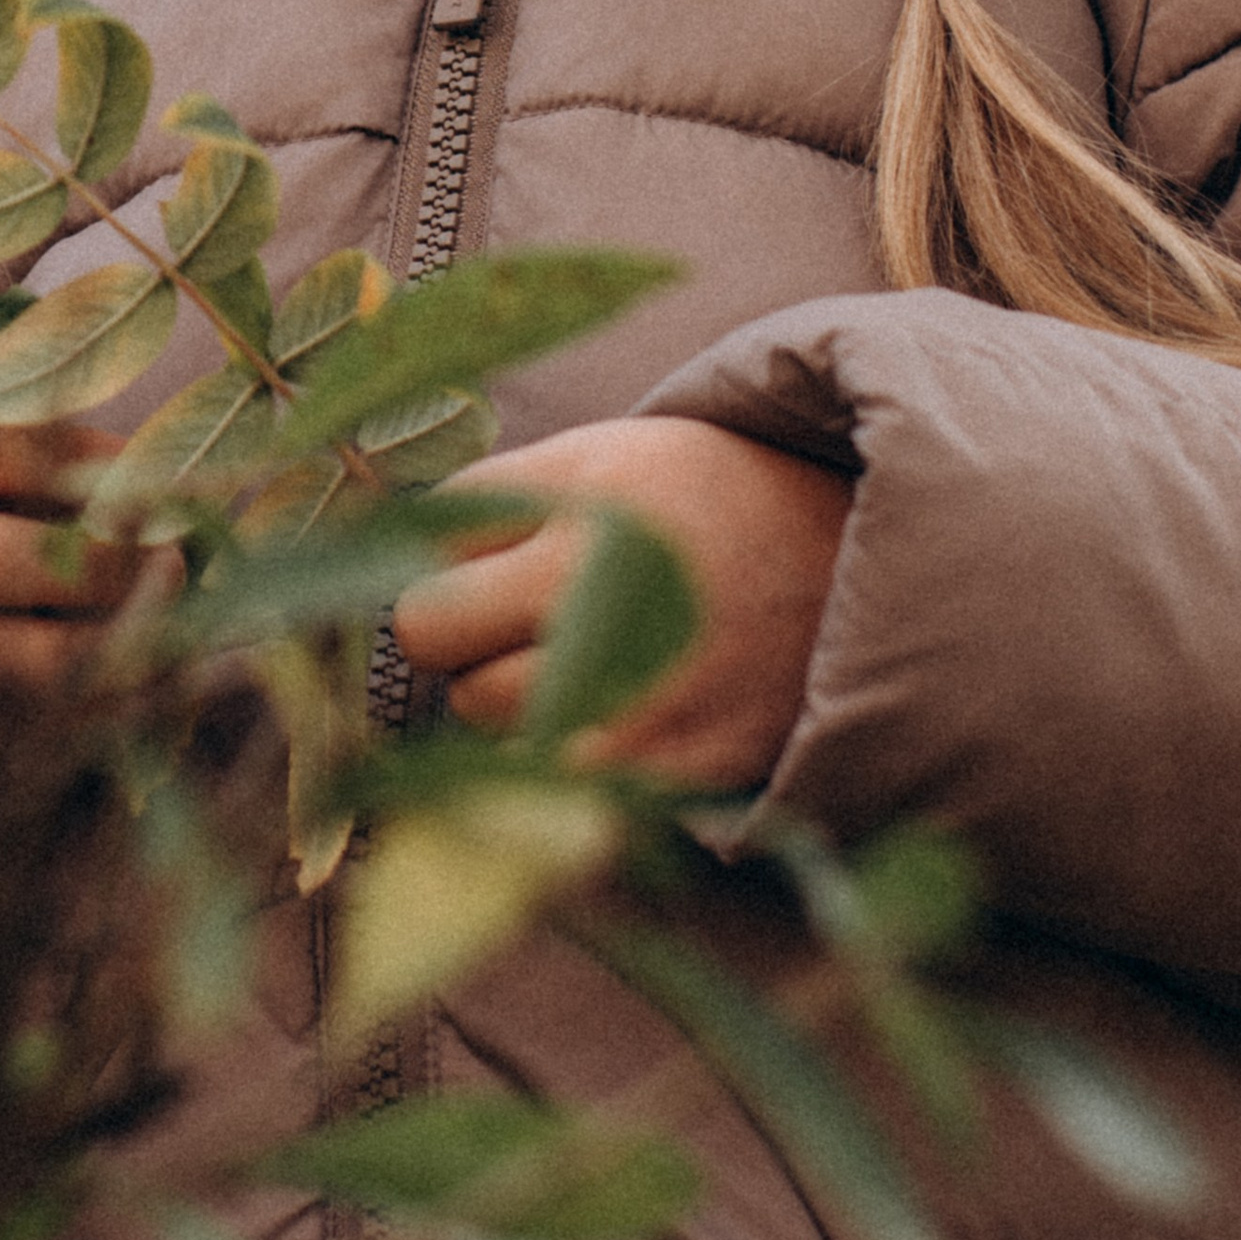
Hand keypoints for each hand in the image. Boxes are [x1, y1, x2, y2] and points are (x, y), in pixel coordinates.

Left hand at [388, 416, 851, 790]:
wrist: (874, 581)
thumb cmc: (720, 511)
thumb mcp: (619, 457)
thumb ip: (502, 500)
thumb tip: (366, 557)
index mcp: (593, 486)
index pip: (430, 528)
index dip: (452, 548)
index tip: (496, 555)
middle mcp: (605, 581)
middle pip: (429, 629)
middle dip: (459, 629)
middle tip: (523, 619)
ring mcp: (633, 686)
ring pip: (478, 715)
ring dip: (504, 701)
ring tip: (582, 666)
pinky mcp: (665, 771)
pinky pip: (541, 782)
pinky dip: (555, 763)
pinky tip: (610, 721)